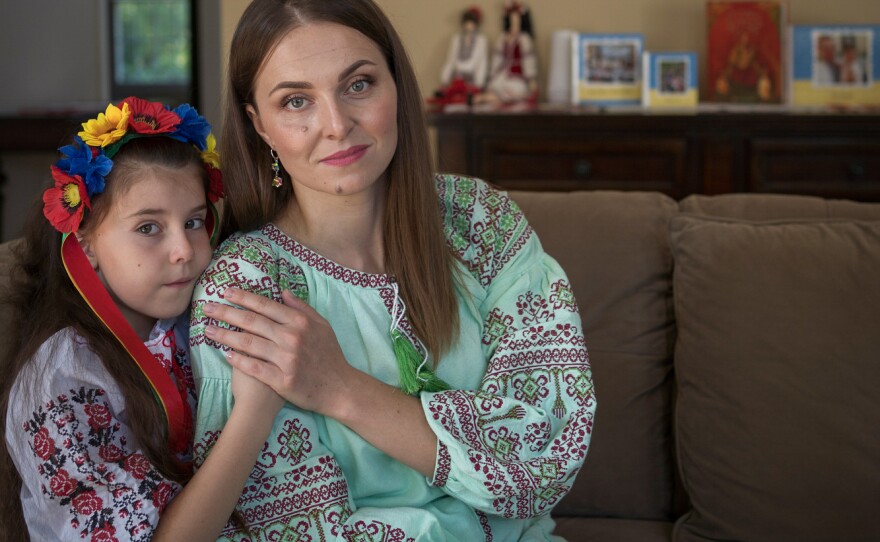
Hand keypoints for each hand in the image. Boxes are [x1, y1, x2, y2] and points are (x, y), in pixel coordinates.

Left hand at [203, 288, 352, 415]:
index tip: (225, 292)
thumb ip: (302, 308)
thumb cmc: (330, 355)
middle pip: (252, 322)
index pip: (265, 306)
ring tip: (208, 330)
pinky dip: (239, 360)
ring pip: (249, 344)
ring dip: (225, 336)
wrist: (339, 388)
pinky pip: (254, 367)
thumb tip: (283, 292)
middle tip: (207, 307)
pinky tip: (226, 354)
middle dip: (226, 313)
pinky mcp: (282, 380)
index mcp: (300, 322)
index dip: (243, 298)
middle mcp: (292, 338)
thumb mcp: (322, 325)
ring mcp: (286, 359)